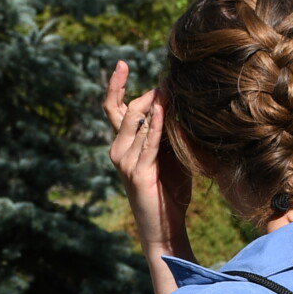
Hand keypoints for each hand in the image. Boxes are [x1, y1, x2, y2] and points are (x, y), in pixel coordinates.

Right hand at [103, 60, 193, 293]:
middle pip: (125, 111)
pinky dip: (155, 125)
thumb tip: (178, 103)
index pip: (114, 109)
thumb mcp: (171, 156)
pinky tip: (163, 109)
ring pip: (135, 123)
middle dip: (145, 94)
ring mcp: (125, 163)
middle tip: (168, 83)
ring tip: (171, 91)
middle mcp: (119, 151)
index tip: (122, 64)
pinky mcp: (138, 174)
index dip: (115, 86)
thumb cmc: (169, 194)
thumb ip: (169, 132)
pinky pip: (147, 143)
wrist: (165, 229)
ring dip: (154, 105)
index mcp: (123, 145)